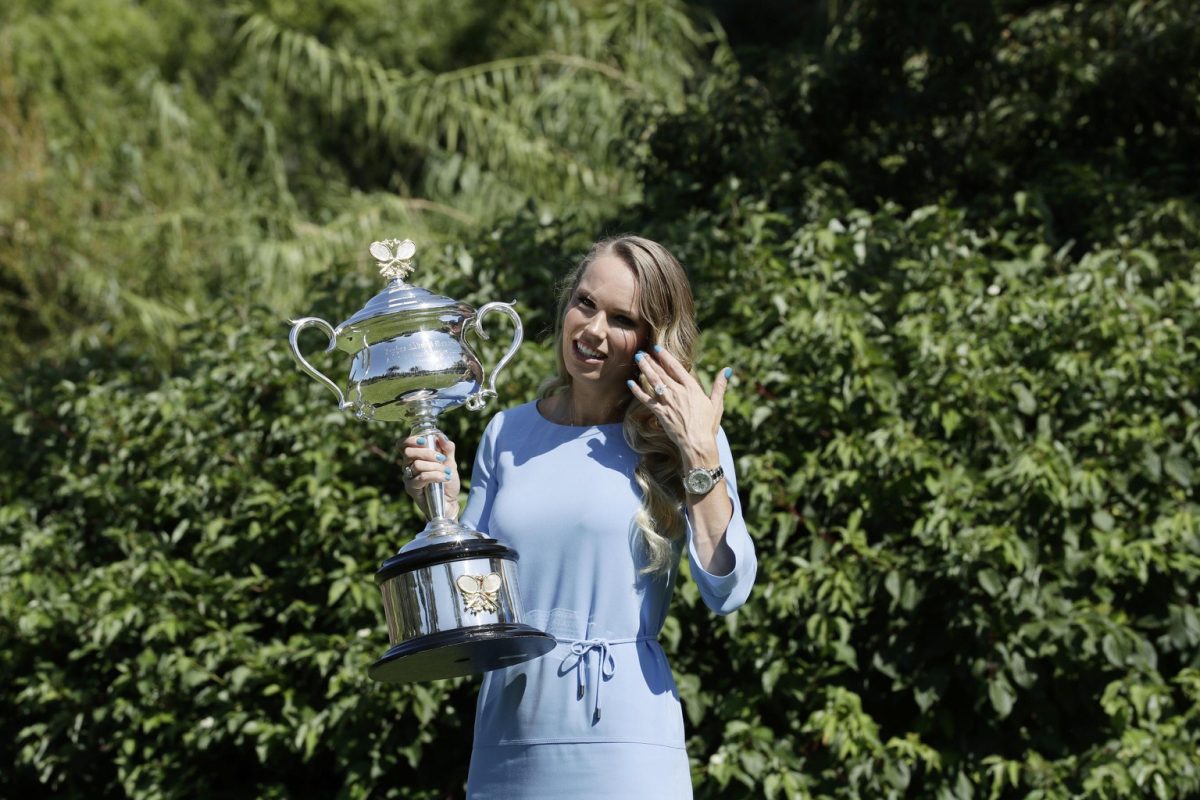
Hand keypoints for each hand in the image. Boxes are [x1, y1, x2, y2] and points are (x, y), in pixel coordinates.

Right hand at [400, 433, 460, 518]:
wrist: (450, 502)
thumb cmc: (447, 482)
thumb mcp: (450, 463)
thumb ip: (447, 449)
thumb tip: (441, 436)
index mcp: (415, 457)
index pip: (402, 445)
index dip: (410, 440)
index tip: (424, 441)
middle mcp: (408, 467)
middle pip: (408, 452)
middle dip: (427, 453)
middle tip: (441, 458)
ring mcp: (409, 478)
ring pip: (417, 465)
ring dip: (435, 467)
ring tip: (447, 472)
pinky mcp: (412, 489)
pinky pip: (421, 478)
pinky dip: (435, 475)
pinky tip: (445, 478)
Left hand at [627, 346, 731, 466]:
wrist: (697, 443)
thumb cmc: (708, 425)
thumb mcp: (716, 404)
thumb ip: (719, 386)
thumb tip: (727, 370)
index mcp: (692, 388)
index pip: (676, 367)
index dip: (665, 357)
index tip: (657, 348)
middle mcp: (678, 392)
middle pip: (662, 372)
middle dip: (651, 361)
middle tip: (641, 351)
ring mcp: (668, 402)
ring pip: (653, 382)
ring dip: (644, 369)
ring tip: (637, 359)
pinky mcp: (660, 413)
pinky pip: (646, 400)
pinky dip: (638, 391)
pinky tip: (631, 383)